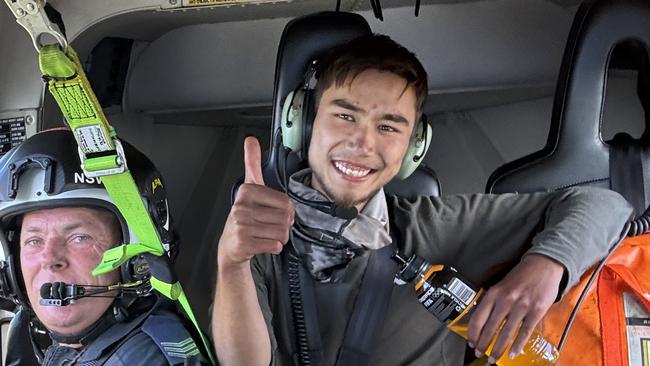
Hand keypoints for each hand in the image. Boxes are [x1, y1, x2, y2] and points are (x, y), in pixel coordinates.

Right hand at [217, 136, 293, 268]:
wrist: (231, 245)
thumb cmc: (244, 216)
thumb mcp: (249, 187)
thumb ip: (252, 163)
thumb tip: (250, 140)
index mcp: (247, 191)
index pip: (285, 201)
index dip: (286, 210)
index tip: (275, 212)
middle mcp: (242, 207)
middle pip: (285, 218)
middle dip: (283, 225)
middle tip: (270, 225)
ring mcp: (242, 225)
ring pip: (282, 233)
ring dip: (279, 237)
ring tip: (266, 234)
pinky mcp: (244, 243)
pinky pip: (275, 245)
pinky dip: (274, 247)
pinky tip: (262, 243)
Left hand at [466, 254, 564, 362]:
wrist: (543, 265)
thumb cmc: (521, 277)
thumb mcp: (501, 285)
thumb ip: (493, 302)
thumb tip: (484, 322)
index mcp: (494, 293)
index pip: (479, 317)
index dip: (473, 333)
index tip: (471, 342)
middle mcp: (506, 300)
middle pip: (491, 328)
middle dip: (483, 344)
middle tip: (479, 354)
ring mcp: (522, 306)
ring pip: (507, 332)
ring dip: (499, 348)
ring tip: (493, 358)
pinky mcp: (537, 310)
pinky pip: (525, 331)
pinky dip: (518, 345)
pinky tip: (513, 353)